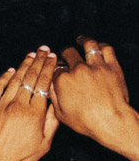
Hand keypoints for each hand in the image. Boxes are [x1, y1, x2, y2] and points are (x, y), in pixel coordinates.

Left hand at [0, 48, 59, 160]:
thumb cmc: (20, 158)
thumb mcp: (45, 143)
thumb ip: (52, 121)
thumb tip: (56, 103)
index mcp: (34, 112)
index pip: (44, 83)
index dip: (49, 69)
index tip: (53, 58)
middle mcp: (18, 105)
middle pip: (30, 77)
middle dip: (39, 61)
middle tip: (44, 50)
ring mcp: (2, 106)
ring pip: (14, 80)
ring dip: (23, 65)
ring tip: (31, 55)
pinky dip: (4, 78)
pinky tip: (10, 70)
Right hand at [52, 37, 138, 158]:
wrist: (111, 120)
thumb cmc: (86, 121)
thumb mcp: (60, 113)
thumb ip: (53, 96)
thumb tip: (49, 85)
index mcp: (62, 81)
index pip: (54, 68)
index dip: (54, 67)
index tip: (55, 67)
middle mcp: (78, 70)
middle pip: (68, 53)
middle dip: (65, 52)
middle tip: (65, 53)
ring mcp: (96, 66)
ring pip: (88, 45)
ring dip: (83, 40)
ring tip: (80, 39)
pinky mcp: (111, 66)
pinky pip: (106, 49)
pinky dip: (101, 45)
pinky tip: (98, 45)